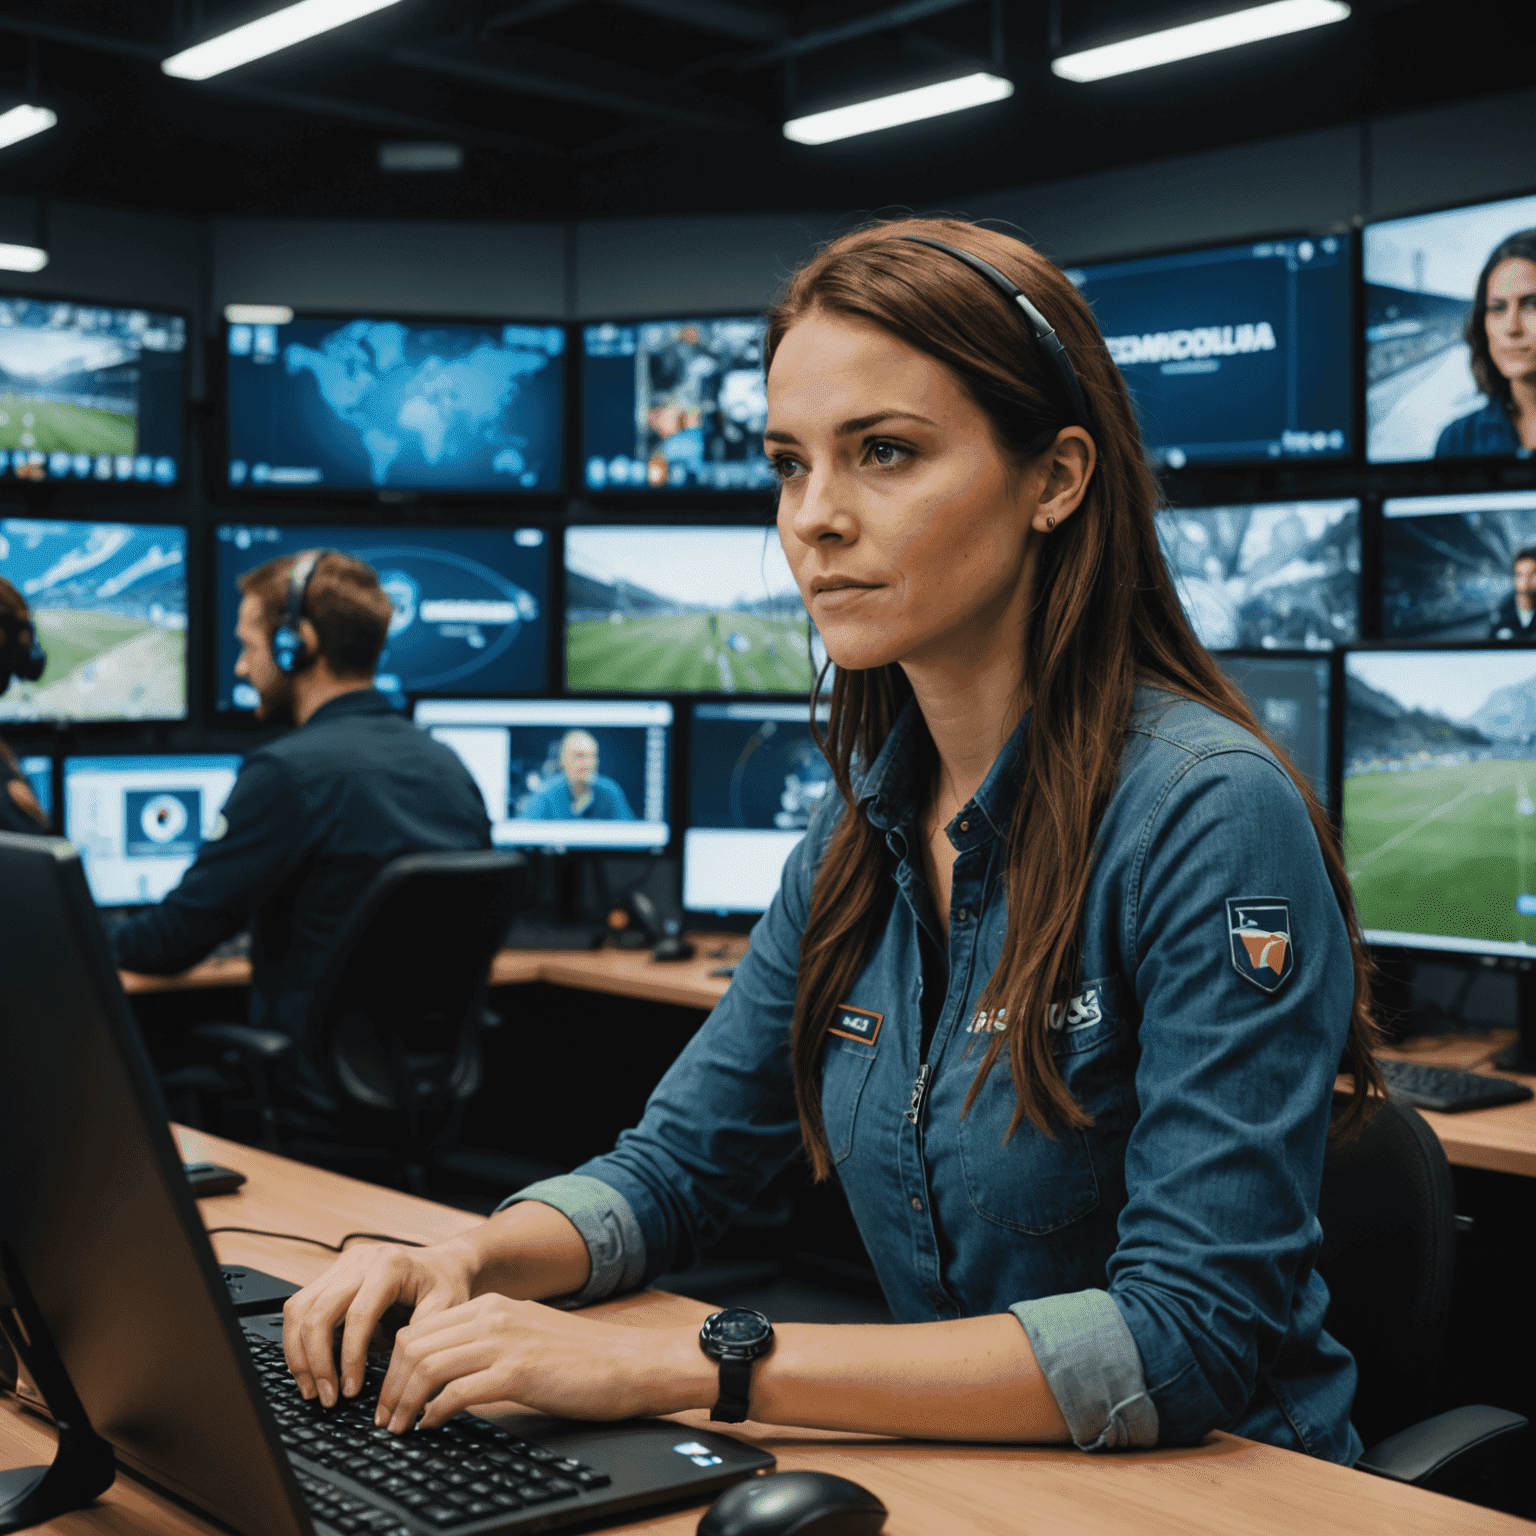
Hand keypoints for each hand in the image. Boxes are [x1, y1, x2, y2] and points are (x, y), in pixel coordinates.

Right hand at [283, 1241, 476, 1407]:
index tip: (351, 1391)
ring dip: (298, 1353)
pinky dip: (299, 1341)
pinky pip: (300, 1308)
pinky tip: (312, 1369)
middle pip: (318, 1311)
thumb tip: (392, 1384)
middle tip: (326, 1398)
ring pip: (298, 1308)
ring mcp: (341, 1265)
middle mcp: (360, 1259)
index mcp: (390, 1265)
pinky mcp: (331, 1275)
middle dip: (315, 1361)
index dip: (350, 1357)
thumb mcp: (448, 1309)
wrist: (445, 1263)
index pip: (358, 1315)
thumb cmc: (447, 1286)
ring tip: (312, 1389)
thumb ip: (419, 1340)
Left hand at [373, 1294, 708, 1431]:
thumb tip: (445, 1370)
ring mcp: (505, 1342)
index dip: (395, 1367)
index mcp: (493, 1305)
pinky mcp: (518, 1372)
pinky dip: (434, 1412)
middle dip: (391, 1386)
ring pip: (428, 1366)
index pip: (420, 1329)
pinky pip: (456, 1391)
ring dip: (405, 1402)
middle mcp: (493, 1316)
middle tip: (386, 1419)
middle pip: (415, 1345)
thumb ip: (486, 1341)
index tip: (390, 1396)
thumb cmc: (581, 1358)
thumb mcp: (526, 1334)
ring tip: (402, 1427)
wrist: (628, 1363)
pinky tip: (433, 1425)